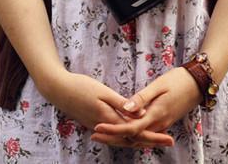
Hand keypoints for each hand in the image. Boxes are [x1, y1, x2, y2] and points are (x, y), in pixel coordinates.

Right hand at [39, 69, 173, 146]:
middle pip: (131, 139)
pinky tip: (131, 134)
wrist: (58, 89)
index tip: (169, 138)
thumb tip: (141, 113)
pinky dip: (126, 137)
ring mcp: (97, 126)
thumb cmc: (80, 86)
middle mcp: (104, 126)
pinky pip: (113, 136)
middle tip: (168, 142)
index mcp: (109, 117)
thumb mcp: (102, 91)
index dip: (153, 136)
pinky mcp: (92, 123)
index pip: (136, 131)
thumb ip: (121, 103)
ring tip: (154, 140)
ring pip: (122, 140)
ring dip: (139, 141)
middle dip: (150, 141)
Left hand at [90, 67, 202, 146]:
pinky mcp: (164, 121)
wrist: (200, 82)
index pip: (131, 129)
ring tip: (102, 134)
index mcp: (156, 114)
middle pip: (133, 137)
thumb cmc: (179, 80)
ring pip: (139, 137)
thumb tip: (125, 108)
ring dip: (121, 137)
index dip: (113, 130)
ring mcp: (163, 124)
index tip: (97, 128)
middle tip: (94, 135)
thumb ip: (142, 98)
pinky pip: (145, 132)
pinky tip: (120, 129)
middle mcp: (159, 123)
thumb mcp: (158, 85)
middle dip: (112, 137)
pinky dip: (132, 134)